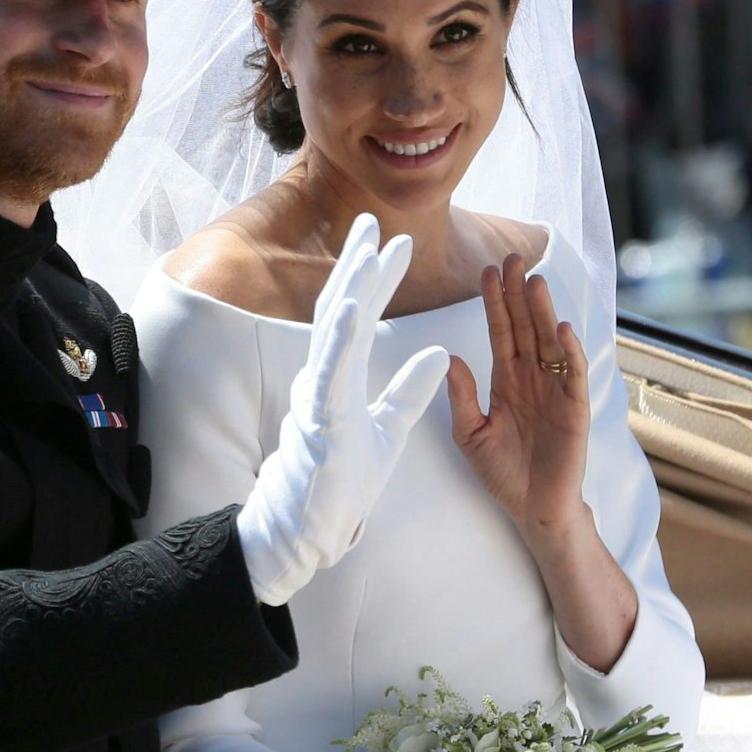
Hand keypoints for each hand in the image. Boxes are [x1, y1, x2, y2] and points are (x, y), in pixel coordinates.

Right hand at [237, 213, 448, 605]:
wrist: (311, 530)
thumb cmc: (341, 483)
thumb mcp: (389, 430)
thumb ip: (409, 391)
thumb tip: (441, 354)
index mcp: (340, 378)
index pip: (360, 318)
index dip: (377, 279)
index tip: (397, 243)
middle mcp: (324, 378)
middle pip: (340, 310)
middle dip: (357, 265)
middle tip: (372, 221)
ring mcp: (318, 397)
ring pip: (332, 332)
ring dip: (350, 286)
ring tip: (366, 249)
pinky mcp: (320, 420)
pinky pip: (331, 372)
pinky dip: (341, 336)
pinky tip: (353, 305)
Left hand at [448, 253, 591, 534]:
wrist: (533, 508)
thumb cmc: (502, 473)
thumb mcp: (471, 434)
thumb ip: (461, 397)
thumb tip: (450, 356)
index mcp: (506, 380)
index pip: (500, 331)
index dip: (494, 302)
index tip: (486, 271)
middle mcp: (531, 377)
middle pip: (525, 326)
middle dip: (518, 293)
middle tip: (513, 257)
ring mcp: (555, 389)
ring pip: (548, 341)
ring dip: (543, 312)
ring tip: (535, 280)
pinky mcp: (574, 407)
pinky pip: (572, 373)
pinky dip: (569, 351)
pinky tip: (561, 327)